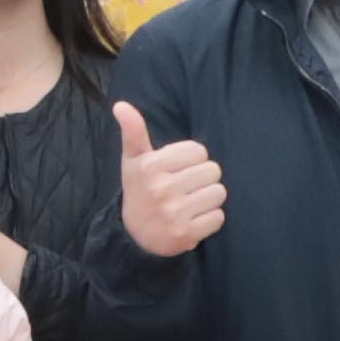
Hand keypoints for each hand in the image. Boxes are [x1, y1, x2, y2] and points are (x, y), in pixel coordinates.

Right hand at [111, 101, 228, 257]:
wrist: (134, 235)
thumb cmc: (140, 189)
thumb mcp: (133, 160)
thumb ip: (133, 131)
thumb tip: (120, 104)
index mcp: (150, 166)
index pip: (198, 151)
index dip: (192, 160)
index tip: (177, 170)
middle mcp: (160, 189)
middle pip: (213, 170)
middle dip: (202, 178)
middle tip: (185, 188)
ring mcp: (173, 213)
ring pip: (218, 193)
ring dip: (209, 198)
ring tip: (190, 203)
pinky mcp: (185, 235)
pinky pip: (218, 217)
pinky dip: (210, 219)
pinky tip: (192, 220)